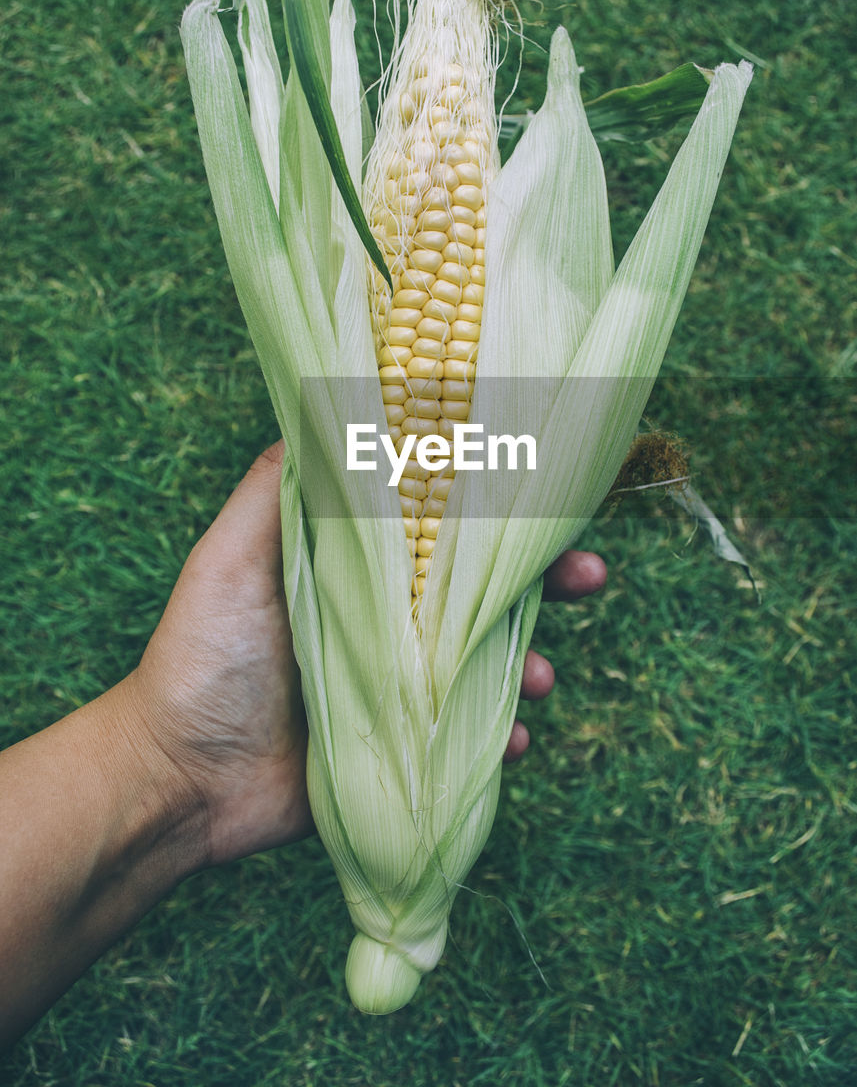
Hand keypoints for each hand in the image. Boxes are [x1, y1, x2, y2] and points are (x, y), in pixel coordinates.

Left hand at [129, 442, 605, 861]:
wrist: (180, 778)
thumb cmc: (201, 654)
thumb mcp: (233, 555)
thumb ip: (278, 487)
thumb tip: (326, 409)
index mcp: (356, 567)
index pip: (442, 525)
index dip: (497, 510)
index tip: (548, 492)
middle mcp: (385, 619)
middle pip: (481, 589)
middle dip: (543, 578)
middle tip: (588, 573)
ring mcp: (398, 685)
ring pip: (489, 661)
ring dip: (533, 661)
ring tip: (544, 678)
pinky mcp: (402, 748)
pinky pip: (472, 738)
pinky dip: (503, 736)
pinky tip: (514, 740)